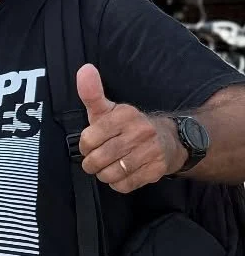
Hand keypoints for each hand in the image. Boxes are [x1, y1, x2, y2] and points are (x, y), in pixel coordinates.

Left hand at [75, 64, 185, 191]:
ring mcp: (150, 151)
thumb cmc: (130, 126)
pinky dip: (119, 183)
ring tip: (112, 165)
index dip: (85, 146)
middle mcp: (140, 132)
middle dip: (92, 163)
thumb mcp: (110, 109)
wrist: (171, 140)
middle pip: (96, 160)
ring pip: (109, 175)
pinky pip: (124, 186)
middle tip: (99, 158)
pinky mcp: (156, 170)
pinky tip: (125, 173)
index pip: (88, 139)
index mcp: (125, 115)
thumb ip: (92, 93)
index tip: (92, 143)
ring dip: (105, 174)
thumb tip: (84, 69)